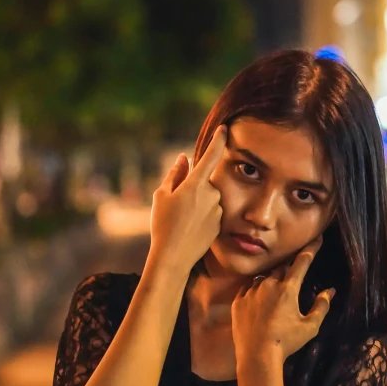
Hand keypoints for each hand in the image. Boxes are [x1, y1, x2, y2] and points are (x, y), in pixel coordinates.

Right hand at [148, 124, 226, 271]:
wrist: (174, 257)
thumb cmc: (163, 225)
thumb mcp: (161, 196)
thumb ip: (175, 175)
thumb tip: (183, 159)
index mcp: (196, 184)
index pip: (211, 155)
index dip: (219, 140)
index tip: (225, 129)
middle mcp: (212, 194)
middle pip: (204, 182)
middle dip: (192, 188)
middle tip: (176, 206)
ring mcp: (218, 210)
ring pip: (207, 198)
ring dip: (196, 203)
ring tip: (181, 220)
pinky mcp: (220, 223)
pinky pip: (211, 212)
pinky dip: (201, 216)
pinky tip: (189, 229)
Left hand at [230, 235, 335, 363]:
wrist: (257, 356)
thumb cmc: (287, 342)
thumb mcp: (310, 326)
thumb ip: (321, 306)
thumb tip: (330, 291)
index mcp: (288, 288)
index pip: (301, 262)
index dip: (311, 249)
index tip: (317, 239)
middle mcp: (268, 284)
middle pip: (281, 268)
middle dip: (289, 270)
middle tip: (293, 277)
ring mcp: (251, 291)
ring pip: (264, 277)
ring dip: (271, 280)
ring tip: (275, 293)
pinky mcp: (238, 300)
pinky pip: (248, 288)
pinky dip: (255, 289)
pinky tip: (259, 299)